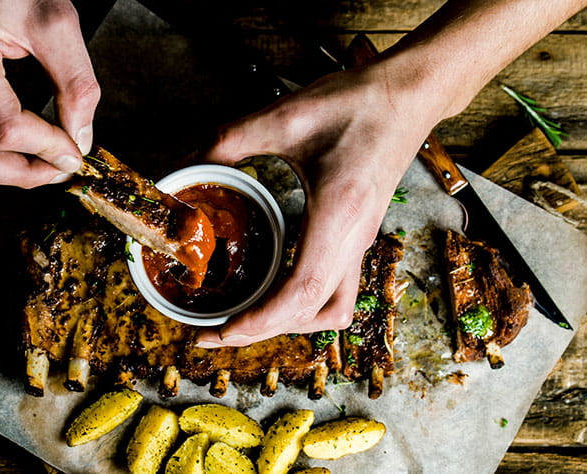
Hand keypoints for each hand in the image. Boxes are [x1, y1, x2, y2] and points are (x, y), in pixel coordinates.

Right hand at [0, 0, 98, 187]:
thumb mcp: (57, 23)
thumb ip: (75, 84)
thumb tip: (79, 138)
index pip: (3, 129)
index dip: (45, 149)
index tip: (74, 152)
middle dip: (22, 174)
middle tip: (59, 170)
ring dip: (6, 169)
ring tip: (44, 162)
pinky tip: (21, 146)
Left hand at [194, 65, 434, 346]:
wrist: (407, 97)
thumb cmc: (355, 104)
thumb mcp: (285, 117)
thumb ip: (230, 141)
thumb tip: (185, 165)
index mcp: (339, 213)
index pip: (303, 291)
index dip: (261, 320)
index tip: (221, 330)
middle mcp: (355, 239)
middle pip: (313, 313)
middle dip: (261, 331)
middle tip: (213, 332)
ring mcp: (361, 243)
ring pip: (332, 311)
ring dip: (288, 325)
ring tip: (243, 320)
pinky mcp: (360, 239)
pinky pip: (336, 292)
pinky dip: (303, 308)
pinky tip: (272, 295)